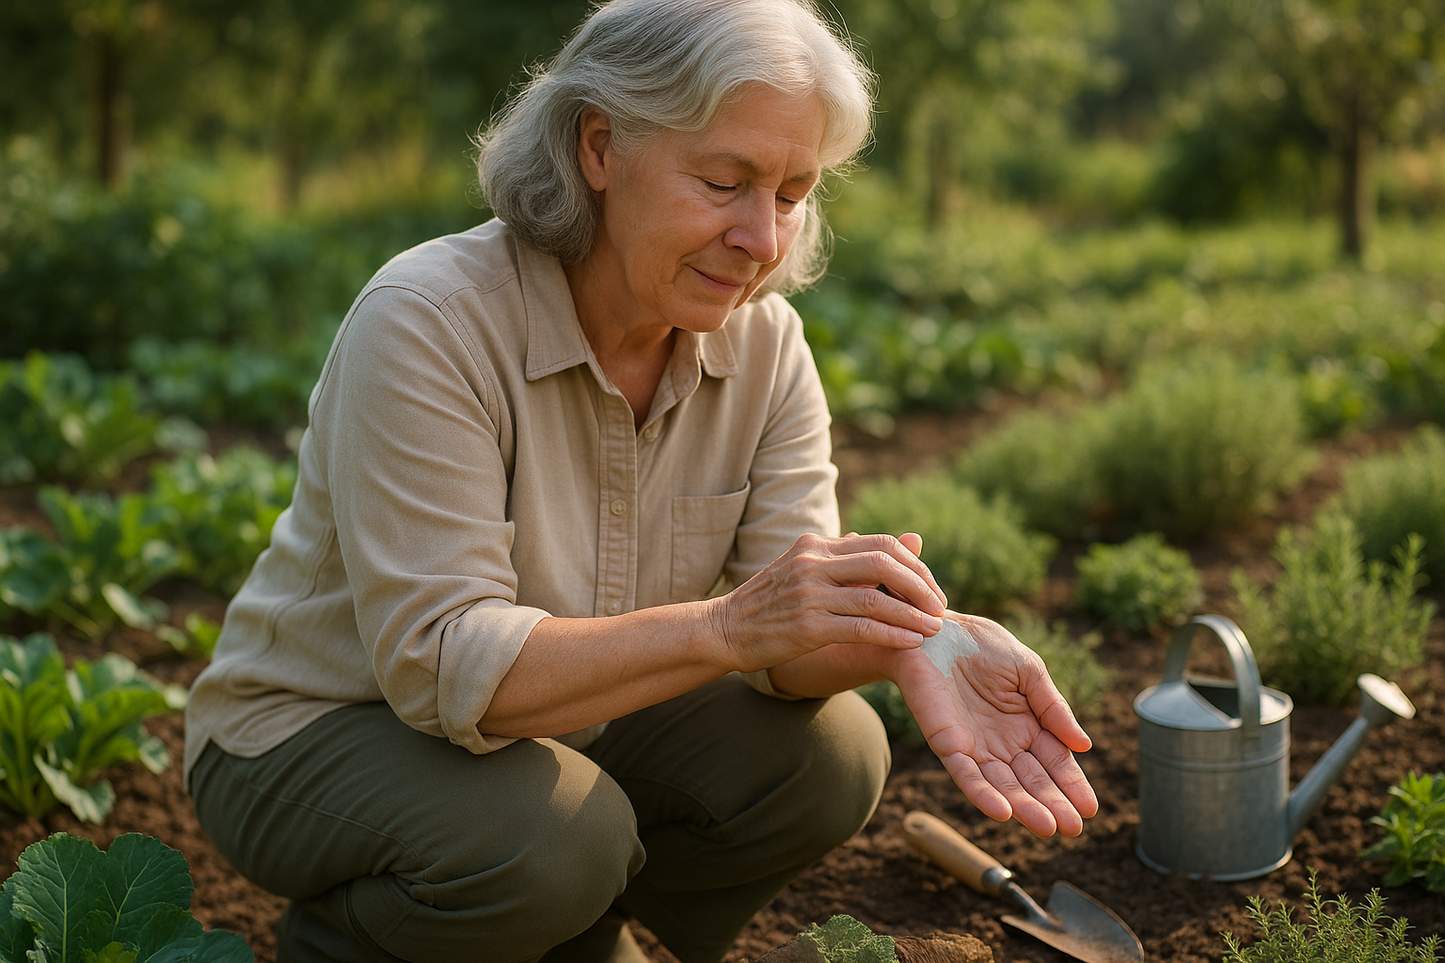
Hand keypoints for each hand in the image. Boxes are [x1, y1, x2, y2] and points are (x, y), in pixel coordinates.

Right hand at [710, 532, 947, 672]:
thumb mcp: (808, 569)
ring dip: (912, 614)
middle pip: (885, 563)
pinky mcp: (806, 626)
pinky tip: (911, 642)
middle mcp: (813, 563)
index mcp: (817, 545)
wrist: (725, 628)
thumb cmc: (772, 601)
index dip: (916, 565)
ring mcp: (808, 594)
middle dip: (921, 586)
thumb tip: (907, 542)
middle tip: (939, 608)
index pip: (882, 544)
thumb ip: (854, 557)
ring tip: (933, 628)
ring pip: (876, 597)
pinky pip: (860, 627)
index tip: (932, 589)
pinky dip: (891, 633)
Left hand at [887, 613, 1097, 836]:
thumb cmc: (982, 645)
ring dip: (1024, 807)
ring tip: (1047, 827)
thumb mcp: (1028, 671)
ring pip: (1002, 785)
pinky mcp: (947, 745)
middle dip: (1053, 804)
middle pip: (1032, 780)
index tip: (1090, 809)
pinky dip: (983, 794)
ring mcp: (975, 747)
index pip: (1055, 761)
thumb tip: (1084, 745)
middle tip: (1073, 829)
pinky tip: (1003, 812)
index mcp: (1028, 724)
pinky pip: (966, 775)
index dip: (1072, 784)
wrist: (934, 630)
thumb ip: (1053, 708)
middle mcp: (1004, 743)